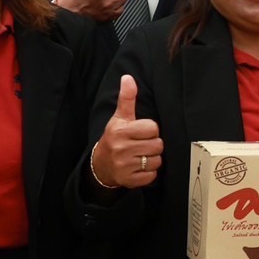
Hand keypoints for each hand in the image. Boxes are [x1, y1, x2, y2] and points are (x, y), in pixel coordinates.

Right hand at [91, 75, 163, 189]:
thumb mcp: (119, 117)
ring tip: (141, 156)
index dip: (150, 130)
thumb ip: (126, 98)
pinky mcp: (129, 180)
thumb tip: (128, 77)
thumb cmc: (115, 137)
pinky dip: (149, 173)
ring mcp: (124, 166)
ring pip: (157, 161)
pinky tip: (139, 167)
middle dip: (153, 144)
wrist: (100, 164)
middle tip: (142, 145)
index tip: (141, 132)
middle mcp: (121, 149)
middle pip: (158, 145)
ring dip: (153, 159)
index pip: (153, 128)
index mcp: (120, 131)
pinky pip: (152, 176)